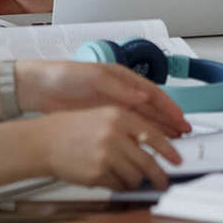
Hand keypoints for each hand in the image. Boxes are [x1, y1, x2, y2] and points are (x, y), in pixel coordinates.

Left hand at [16, 59, 190, 136]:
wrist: (38, 88)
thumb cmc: (64, 76)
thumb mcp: (93, 77)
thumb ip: (119, 88)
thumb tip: (142, 97)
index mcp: (123, 79)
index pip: (153, 94)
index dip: (169, 108)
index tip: (181, 120)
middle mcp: (122, 94)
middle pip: (152, 110)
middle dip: (169, 122)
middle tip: (184, 135)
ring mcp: (113, 108)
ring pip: (142, 121)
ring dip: (158, 131)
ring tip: (173, 143)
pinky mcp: (103, 121)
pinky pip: (127, 130)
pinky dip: (139, 138)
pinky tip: (147, 147)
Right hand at [32, 105, 181, 190]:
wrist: (44, 141)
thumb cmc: (73, 129)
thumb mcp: (104, 117)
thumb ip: (129, 128)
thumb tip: (153, 146)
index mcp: (120, 117)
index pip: (154, 136)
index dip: (169, 151)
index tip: (177, 160)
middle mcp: (115, 134)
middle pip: (148, 161)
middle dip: (159, 176)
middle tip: (164, 182)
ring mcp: (106, 155)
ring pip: (135, 176)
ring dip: (137, 182)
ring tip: (133, 181)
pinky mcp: (96, 173)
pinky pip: (118, 185)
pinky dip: (120, 186)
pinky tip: (115, 181)